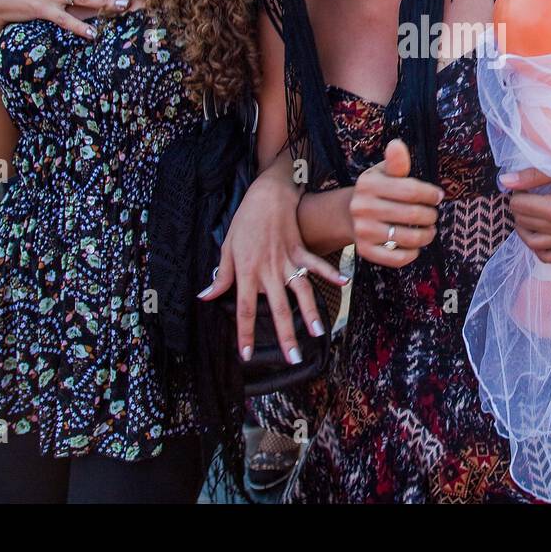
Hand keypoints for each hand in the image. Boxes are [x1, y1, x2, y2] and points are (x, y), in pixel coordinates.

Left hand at [202, 162, 348, 364]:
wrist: (266, 194)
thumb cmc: (244, 221)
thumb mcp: (227, 248)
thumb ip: (220, 276)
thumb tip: (206, 296)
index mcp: (247, 271)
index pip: (246, 309)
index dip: (245, 333)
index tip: (247, 354)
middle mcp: (269, 270)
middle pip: (278, 308)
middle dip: (285, 335)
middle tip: (292, 357)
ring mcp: (287, 260)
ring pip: (301, 291)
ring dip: (311, 313)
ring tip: (318, 333)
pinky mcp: (300, 250)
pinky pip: (316, 264)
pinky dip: (331, 272)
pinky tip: (344, 282)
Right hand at [349, 139, 441, 267]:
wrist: (350, 214)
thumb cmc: (377, 191)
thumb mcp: (384, 173)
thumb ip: (396, 162)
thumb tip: (397, 144)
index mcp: (368, 184)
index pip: (411, 190)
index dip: (431, 194)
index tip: (438, 196)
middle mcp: (362, 208)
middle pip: (412, 215)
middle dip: (430, 216)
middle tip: (433, 215)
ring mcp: (362, 231)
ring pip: (408, 238)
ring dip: (426, 236)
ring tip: (429, 231)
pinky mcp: (365, 251)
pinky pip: (397, 258)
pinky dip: (412, 254)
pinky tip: (415, 246)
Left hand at [503, 167, 550, 263]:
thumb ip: (532, 176)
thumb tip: (505, 181)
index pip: (519, 206)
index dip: (517, 194)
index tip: (524, 186)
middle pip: (524, 223)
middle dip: (519, 208)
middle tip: (524, 196)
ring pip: (534, 244)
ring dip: (524, 229)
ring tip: (527, 215)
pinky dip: (540, 250)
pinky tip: (538, 236)